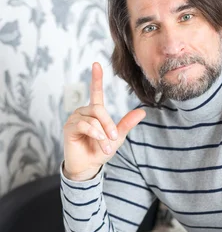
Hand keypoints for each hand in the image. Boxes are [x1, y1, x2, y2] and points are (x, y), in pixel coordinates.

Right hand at [63, 62, 145, 179]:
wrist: (88, 167)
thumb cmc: (100, 151)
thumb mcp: (117, 138)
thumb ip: (127, 124)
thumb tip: (142, 111)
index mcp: (94, 112)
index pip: (96, 92)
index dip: (96, 78)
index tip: (96, 64)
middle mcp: (83, 112)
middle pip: (98, 109)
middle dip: (109, 124)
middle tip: (114, 138)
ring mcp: (75, 119)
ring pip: (93, 119)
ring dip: (103, 135)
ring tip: (106, 146)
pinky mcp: (69, 128)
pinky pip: (84, 125)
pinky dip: (95, 133)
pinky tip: (99, 141)